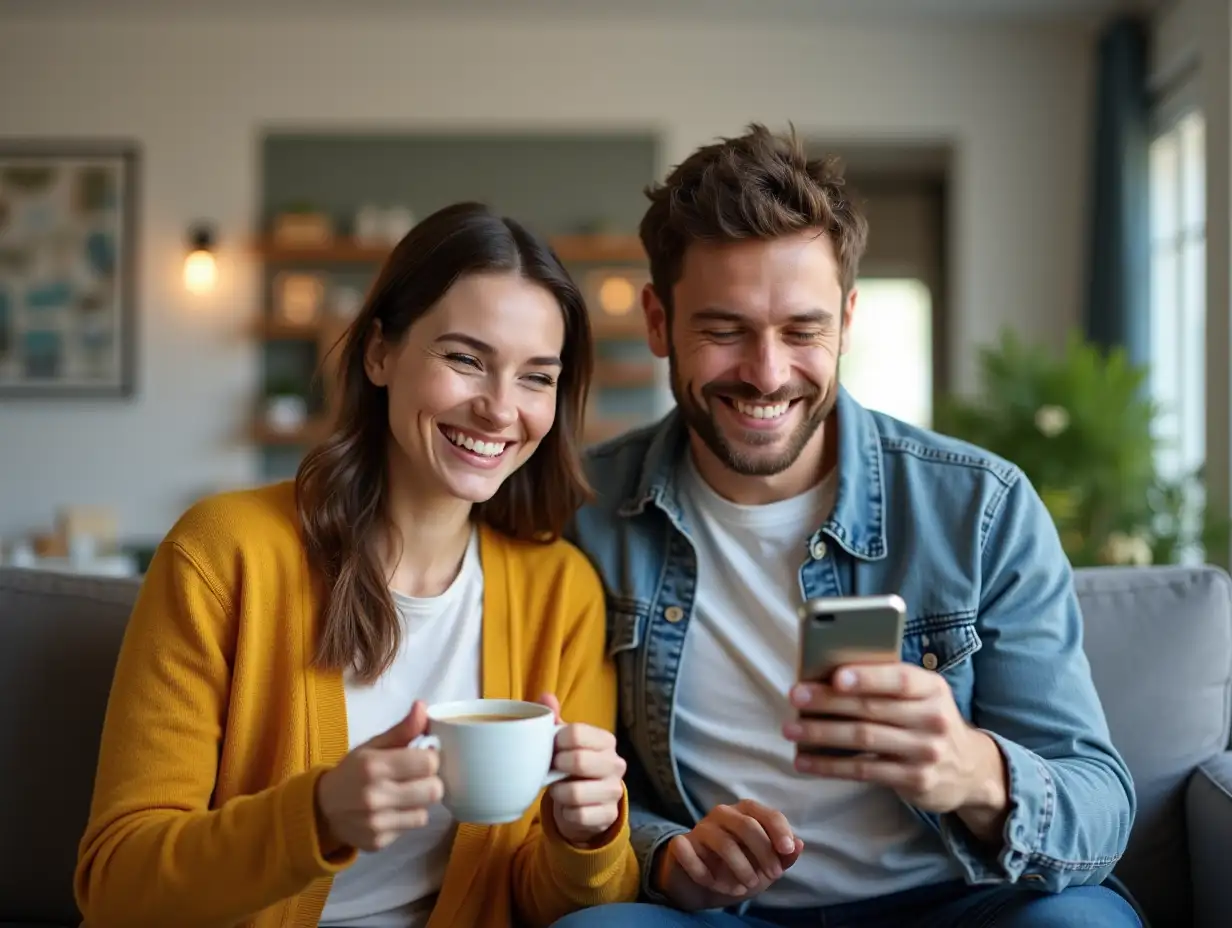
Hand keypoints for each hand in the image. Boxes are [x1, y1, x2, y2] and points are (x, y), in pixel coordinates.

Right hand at [315, 700, 443, 851]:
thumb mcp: (372, 746)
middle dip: (430, 782)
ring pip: (425, 813)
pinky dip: (406, 820)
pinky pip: (410, 829)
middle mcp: (375, 796)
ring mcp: (376, 824)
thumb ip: (402, 729)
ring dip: (419, 804)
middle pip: (434, 791)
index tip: (422, 757)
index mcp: (374, 766)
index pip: (429, 763)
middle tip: (418, 778)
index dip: (430, 758)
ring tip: (403, 795)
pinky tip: (391, 812)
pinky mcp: (377, 843)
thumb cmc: (352, 772)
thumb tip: (423, 706)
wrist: (320, 809)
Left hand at [539, 694, 626, 846]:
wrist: (587, 805)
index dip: (556, 741)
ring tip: (558, 788)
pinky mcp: (609, 816)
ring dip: (558, 792)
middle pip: (578, 761)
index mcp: (606, 740)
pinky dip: (566, 813)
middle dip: (557, 767)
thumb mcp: (564, 743)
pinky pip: (578, 816)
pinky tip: (568, 808)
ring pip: (576, 792)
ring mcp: (614, 791)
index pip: (576, 733)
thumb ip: (555, 720)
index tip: (552, 748)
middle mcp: (616, 764)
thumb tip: (545, 696)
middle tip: (553, 769)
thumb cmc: (572, 767)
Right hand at [654, 800, 803, 911]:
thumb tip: (799, 844)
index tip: (788, 850)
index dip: (779, 830)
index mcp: (746, 814)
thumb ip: (783, 856)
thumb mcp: (765, 866)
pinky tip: (713, 884)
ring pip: (723, 842)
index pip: (766, 814)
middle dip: (764, 853)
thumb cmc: (738, 869)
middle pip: (746, 825)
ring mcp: (700, 828)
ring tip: (746, 888)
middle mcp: (722, 815)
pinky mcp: (680, 844)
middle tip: (772, 875)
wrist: (700, 884)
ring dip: (740, 868)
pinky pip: (690, 854)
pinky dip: (704, 873)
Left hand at [784, 664, 1007, 835]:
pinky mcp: (915, 780)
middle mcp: (933, 719)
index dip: (867, 677)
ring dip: (821, 733)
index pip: (899, 679)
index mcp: (932, 688)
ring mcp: (925, 752)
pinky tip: (805, 761)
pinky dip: (829, 765)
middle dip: (828, 701)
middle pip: (872, 709)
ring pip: (863, 739)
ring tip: (790, 728)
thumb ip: (887, 683)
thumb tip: (827, 674)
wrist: (971, 769)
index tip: (834, 675)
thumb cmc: (928, 719)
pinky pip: (864, 771)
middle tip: (795, 696)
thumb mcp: (921, 696)